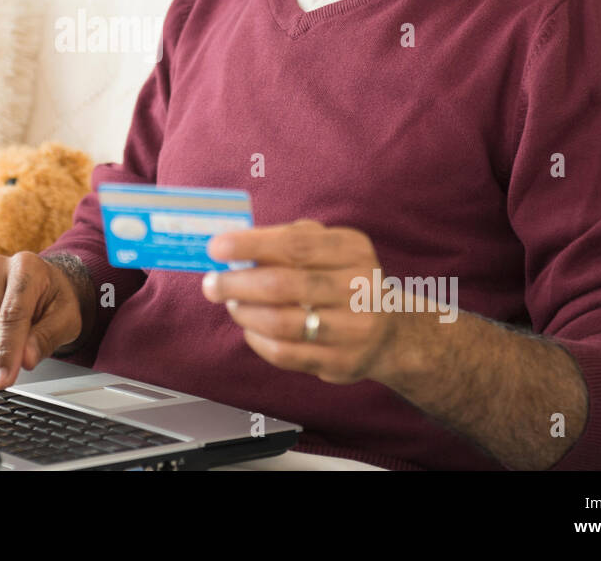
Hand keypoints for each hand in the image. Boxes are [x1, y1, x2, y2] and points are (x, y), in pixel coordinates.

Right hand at [0, 251, 84, 389]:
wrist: (42, 285)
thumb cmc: (54, 302)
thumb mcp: (66, 321)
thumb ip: (46, 339)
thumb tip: (25, 360)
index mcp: (25, 267)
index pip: (11, 316)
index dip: (7, 352)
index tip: (4, 380)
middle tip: (18, 350)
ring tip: (3, 337)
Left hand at [201, 219, 412, 386]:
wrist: (388, 332)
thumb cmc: (342, 280)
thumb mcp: (329, 248)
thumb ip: (289, 240)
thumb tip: (236, 244)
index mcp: (353, 250)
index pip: (295, 244)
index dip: (251, 244)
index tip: (216, 247)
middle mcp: (359, 288)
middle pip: (282, 285)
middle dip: (236, 283)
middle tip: (212, 283)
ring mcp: (353, 328)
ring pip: (279, 323)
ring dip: (244, 313)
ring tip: (233, 304)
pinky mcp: (341, 362)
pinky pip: (285, 353)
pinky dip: (257, 340)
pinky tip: (252, 329)